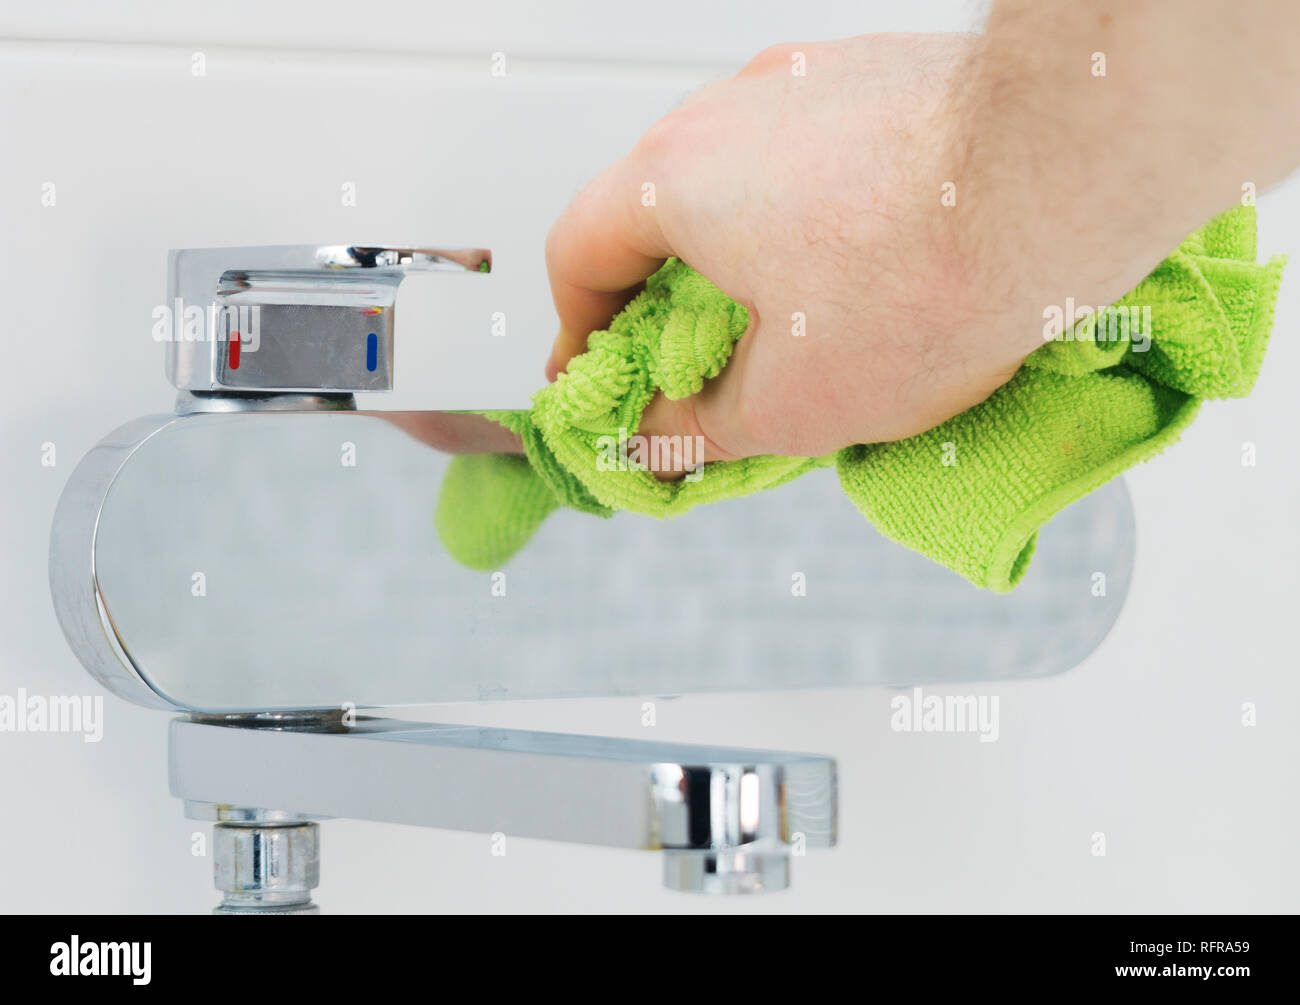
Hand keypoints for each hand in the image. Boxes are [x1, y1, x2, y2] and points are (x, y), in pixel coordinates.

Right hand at [544, 33, 1033, 466]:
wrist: (1070, 175)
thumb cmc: (931, 274)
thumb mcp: (790, 402)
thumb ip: (698, 426)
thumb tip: (659, 436)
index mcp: (675, 179)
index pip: (578, 251)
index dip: (575, 327)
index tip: (595, 375)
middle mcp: (730, 110)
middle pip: (657, 212)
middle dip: (665, 299)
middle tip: (692, 368)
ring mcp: (809, 82)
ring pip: (742, 184)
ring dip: (745, 259)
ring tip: (793, 332)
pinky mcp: (882, 78)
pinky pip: (817, 161)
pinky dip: (815, 224)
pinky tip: (866, 278)